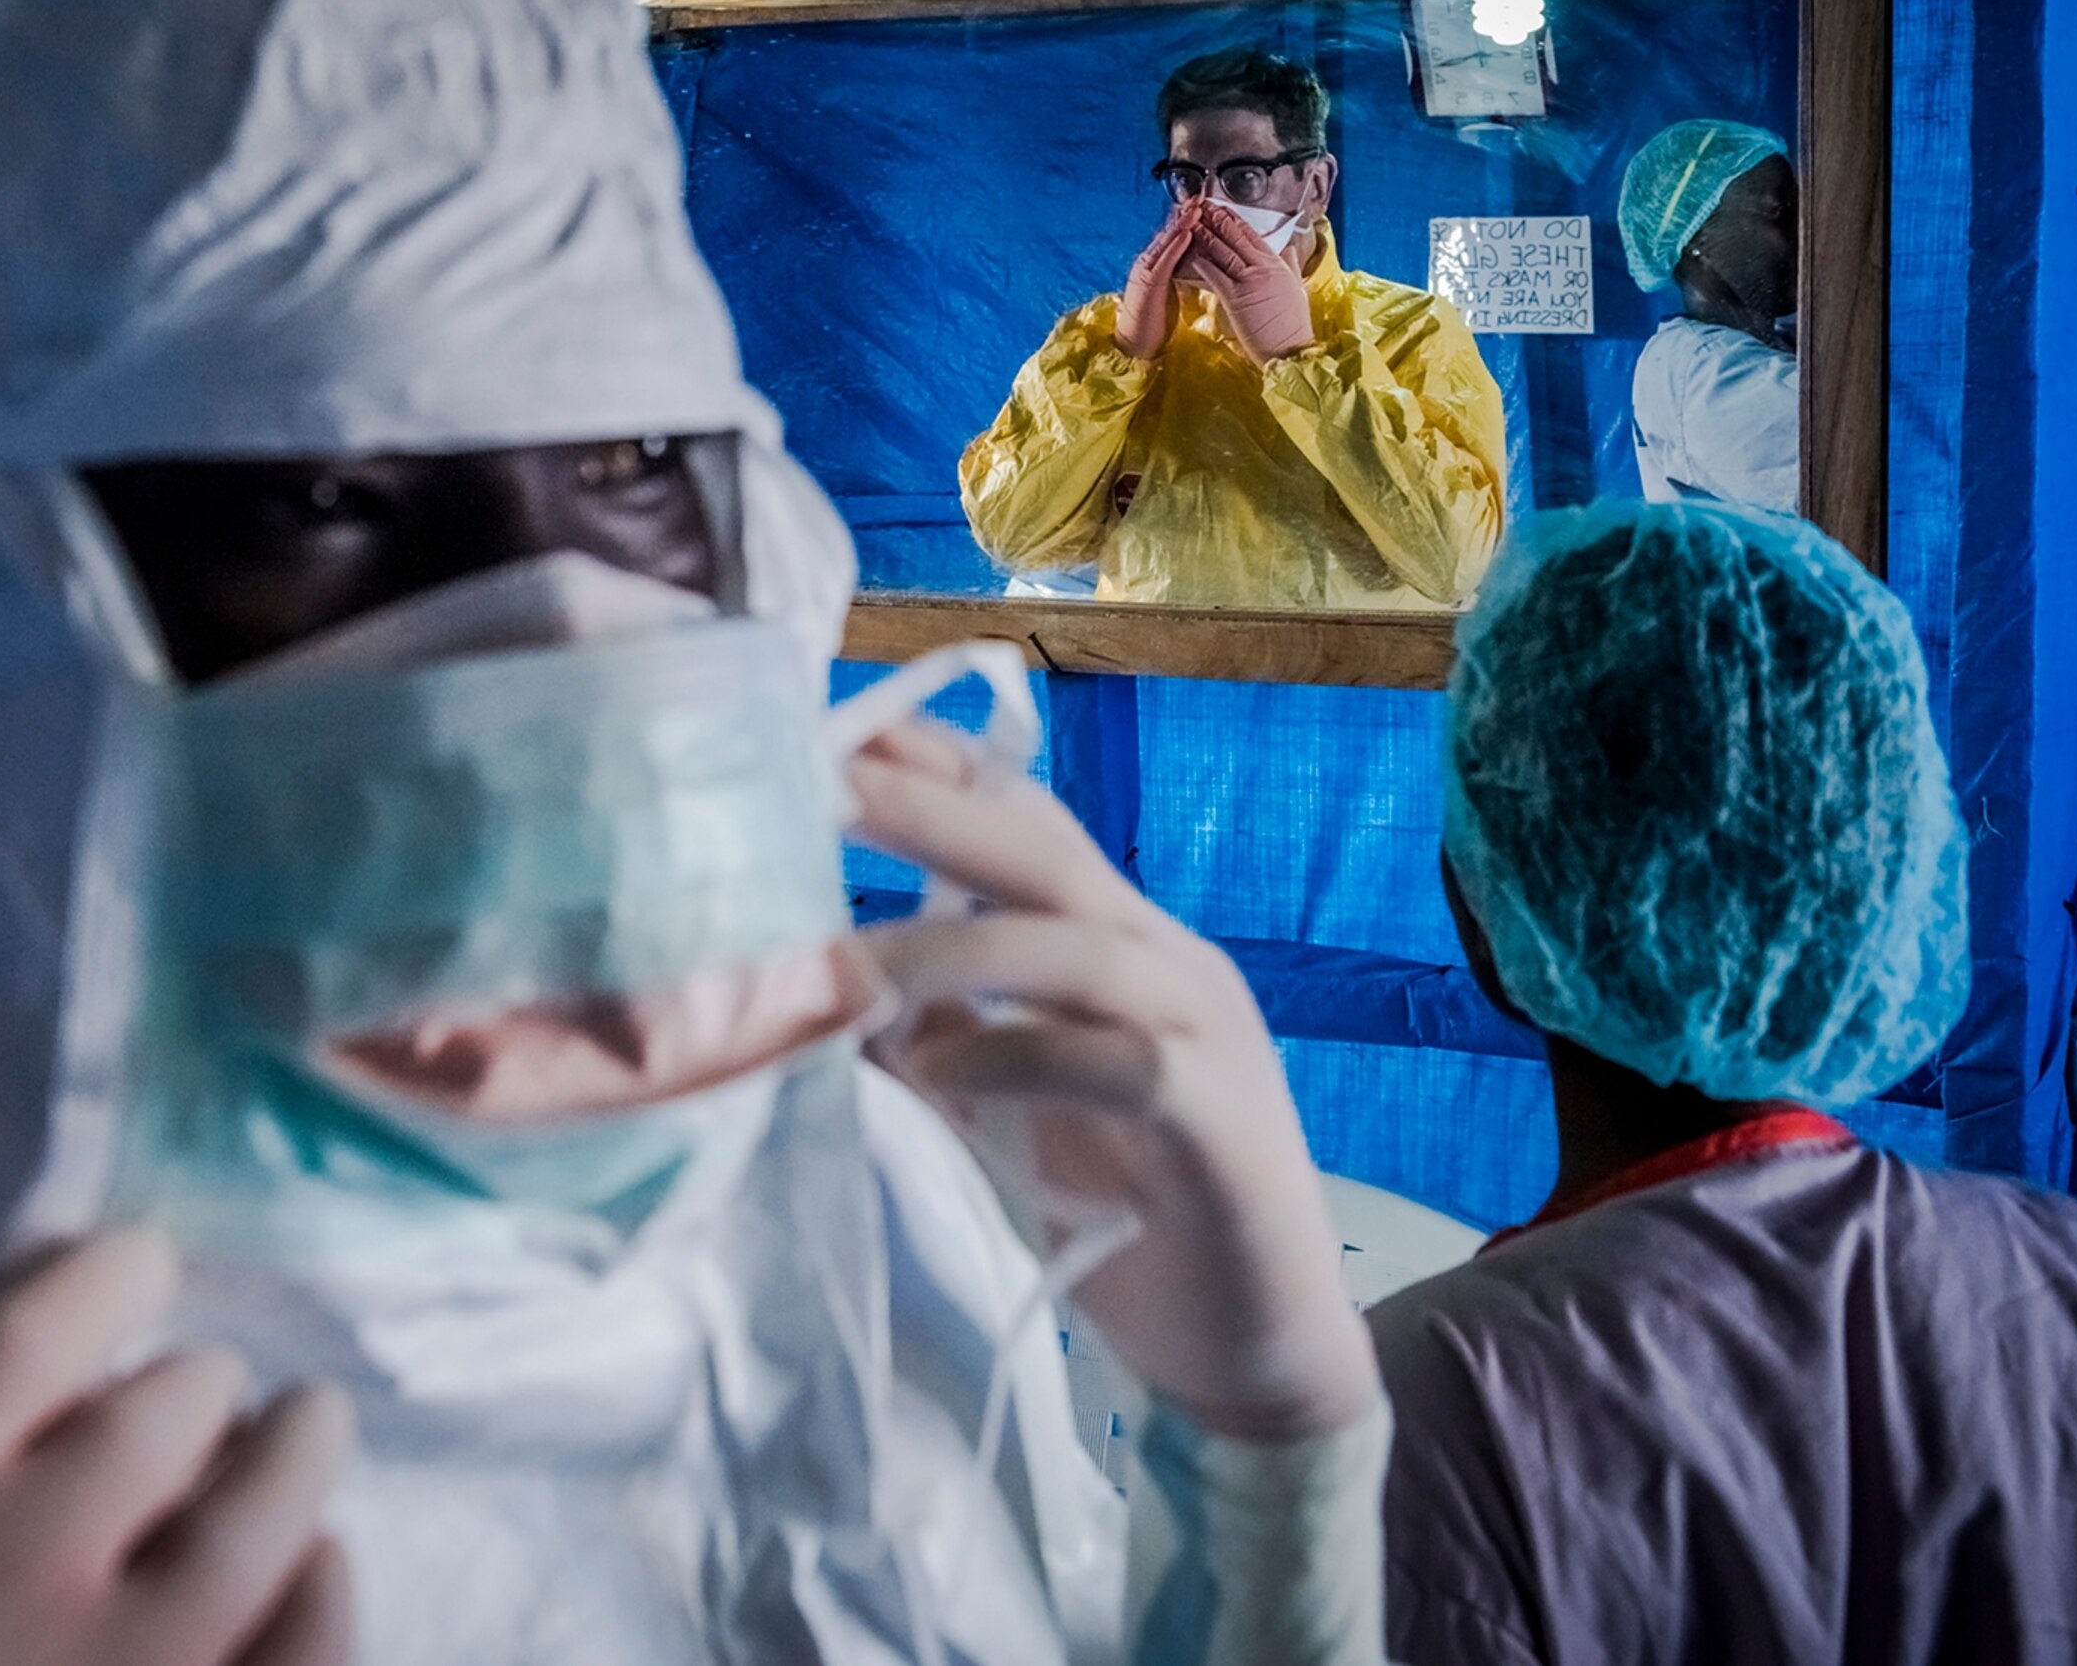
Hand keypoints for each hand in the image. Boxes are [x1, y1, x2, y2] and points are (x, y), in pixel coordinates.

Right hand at [0, 1227, 355, 1665]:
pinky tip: (316, 1571)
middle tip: (204, 1383)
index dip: (98, 1274)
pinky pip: (297, 1663)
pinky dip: (321, 1602)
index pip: (21, 1332)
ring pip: (258, 1523)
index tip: (132, 1264)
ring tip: (304, 1432)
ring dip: (291, 1461)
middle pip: (157, 1415)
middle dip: (189, 1383)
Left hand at [849, 725, 1378, 1444]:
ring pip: (1074, 946)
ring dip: (950, 944)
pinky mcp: (1216, 1124)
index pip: (1030, 822)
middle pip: (1046, 853)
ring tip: (844, 965)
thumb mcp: (1007, 1113)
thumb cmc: (1127, 1219)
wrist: (1259, 1352)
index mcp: (1123, 943)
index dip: (937, 769)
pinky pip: (1115, 1063)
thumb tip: (817, 994)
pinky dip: (1017, 1056)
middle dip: (929, 807)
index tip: (832, 723)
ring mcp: (1204, 1036)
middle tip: (819, 778)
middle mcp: (1169, 963)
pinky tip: (936, 1067)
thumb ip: (938, 1040)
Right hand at [1116, 201, 1210, 359]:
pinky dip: (1176, 246)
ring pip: (1167, 242)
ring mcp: (1146, 272)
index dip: (1187, 218)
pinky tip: (1186, 234)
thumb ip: (1180, 272)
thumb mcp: (1171, 290)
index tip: (1202, 203)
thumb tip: (1199, 260)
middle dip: (1185, 213)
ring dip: (1183, 223)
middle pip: (1169, 233)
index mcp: (1156, 264)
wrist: (1135, 344)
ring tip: (1196, 208)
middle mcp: (1149, 262)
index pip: (1173, 236)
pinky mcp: (1148, 284)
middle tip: (1200, 195)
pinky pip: (1164, 261)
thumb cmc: (1154, 321)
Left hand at [1187, 205, 1317, 359]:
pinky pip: (1215, 275)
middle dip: (1217, 220)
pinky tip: (1191, 253)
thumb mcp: (1297, 288)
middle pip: (1235, 237)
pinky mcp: (1235, 298)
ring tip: (1192, 222)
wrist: (1290, 348)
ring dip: (1205, 235)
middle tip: (1202, 206)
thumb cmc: (1294, 324)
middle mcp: (1263, 268)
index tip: (1223, 208)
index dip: (1235, 220)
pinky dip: (1202, 263)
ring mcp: (1249, 281)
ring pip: (1223, 252)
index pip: (1253, 235)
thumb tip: (1290, 250)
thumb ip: (1291, 266)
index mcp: (1277, 265)